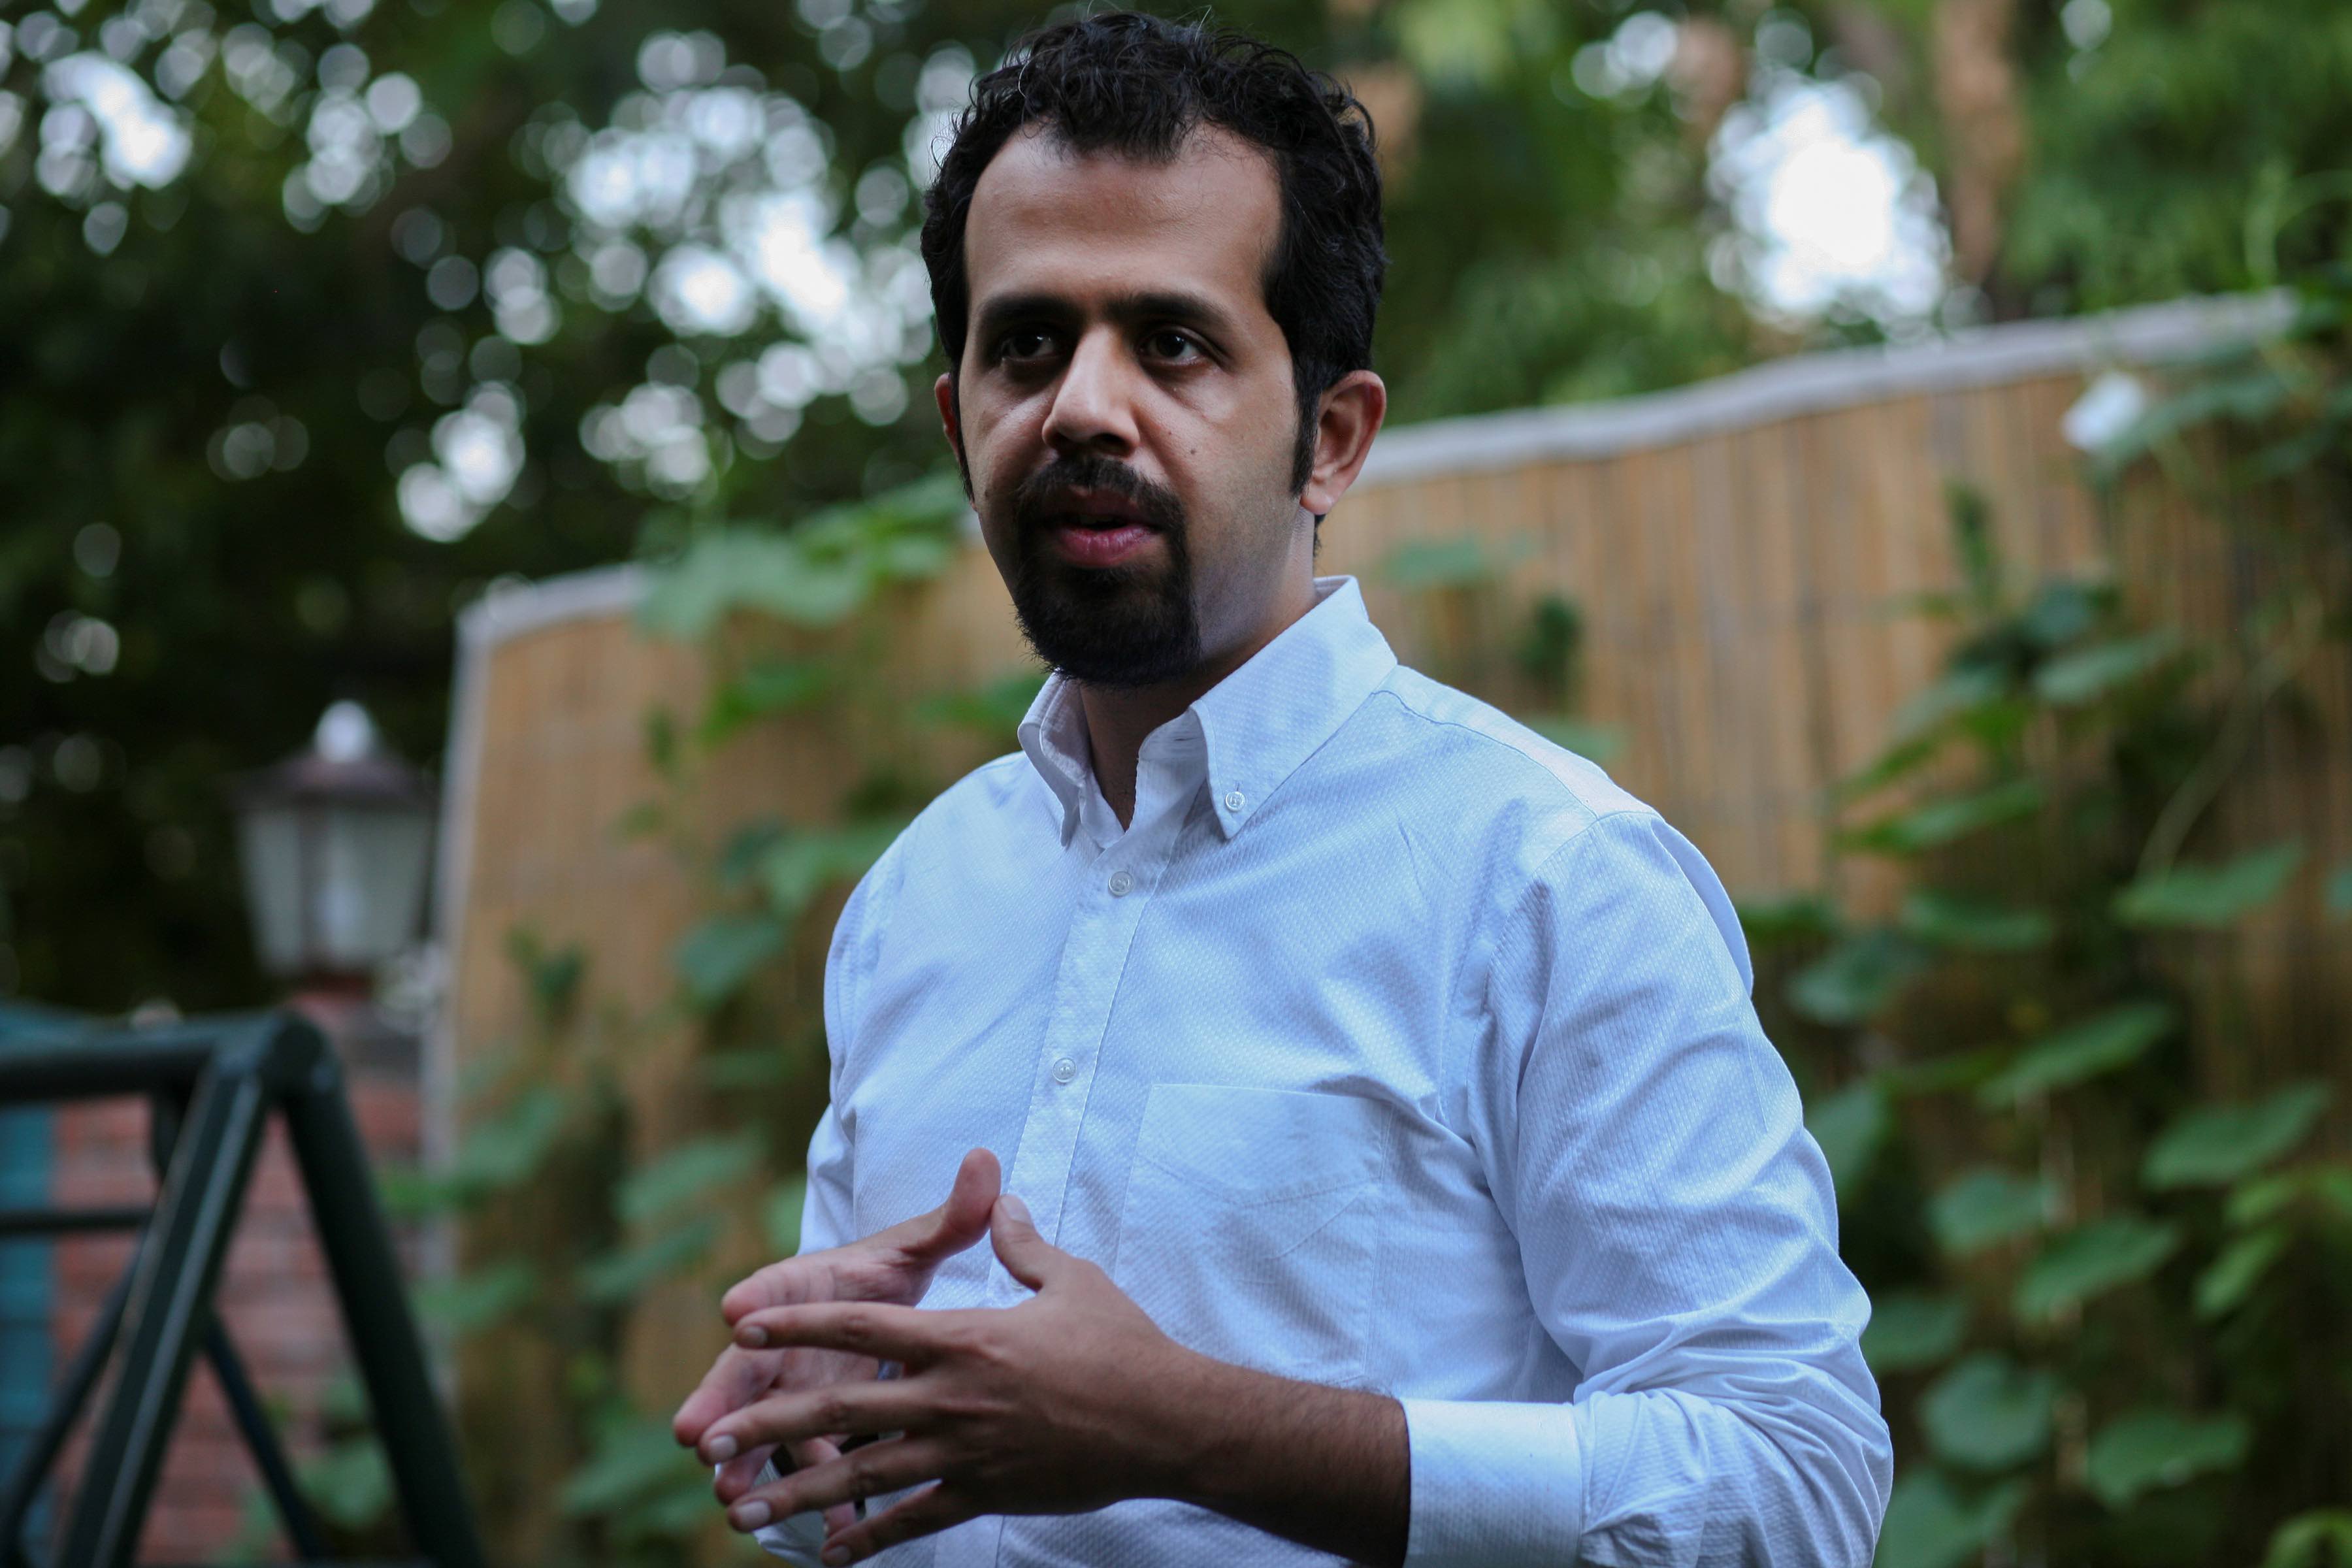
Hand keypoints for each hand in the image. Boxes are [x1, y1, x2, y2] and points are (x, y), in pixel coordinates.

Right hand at [671, 1147, 1001, 1537]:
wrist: (875, 1311)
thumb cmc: (886, 1277)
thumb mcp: (916, 1248)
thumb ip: (951, 1216)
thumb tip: (986, 1160)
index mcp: (806, 1287)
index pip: (777, 1287)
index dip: (758, 1297)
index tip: (736, 1307)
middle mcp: (782, 1340)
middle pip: (744, 1368)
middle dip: (719, 1398)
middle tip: (693, 1430)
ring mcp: (784, 1389)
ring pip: (755, 1425)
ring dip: (740, 1457)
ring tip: (725, 1489)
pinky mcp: (802, 1429)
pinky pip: (796, 1462)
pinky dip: (797, 1492)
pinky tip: (802, 1529)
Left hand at [693, 1193, 1208, 1563]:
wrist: (1166, 1417)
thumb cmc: (1121, 1343)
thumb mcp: (1068, 1279)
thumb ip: (1020, 1244)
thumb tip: (1000, 1197)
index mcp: (962, 1335)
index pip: (861, 1321)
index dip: (798, 1323)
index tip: (741, 1328)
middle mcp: (950, 1394)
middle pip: (840, 1406)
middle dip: (768, 1422)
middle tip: (709, 1439)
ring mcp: (964, 1450)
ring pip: (862, 1474)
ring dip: (798, 1492)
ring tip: (742, 1509)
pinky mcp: (985, 1492)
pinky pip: (915, 1518)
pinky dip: (870, 1538)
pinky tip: (832, 1554)